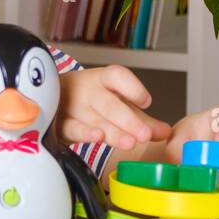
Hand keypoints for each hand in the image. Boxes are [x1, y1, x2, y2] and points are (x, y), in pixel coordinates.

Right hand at [57, 65, 172, 150]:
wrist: (51, 102)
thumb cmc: (90, 102)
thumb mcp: (118, 106)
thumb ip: (142, 121)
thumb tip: (166, 132)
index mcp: (103, 81)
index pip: (117, 76)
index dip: (132, 87)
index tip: (146, 102)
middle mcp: (87, 92)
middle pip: (108, 103)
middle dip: (128, 120)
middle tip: (144, 134)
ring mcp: (72, 107)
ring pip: (93, 119)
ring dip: (113, 132)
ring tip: (129, 142)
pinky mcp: (60, 125)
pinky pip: (71, 128)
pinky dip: (83, 133)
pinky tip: (97, 137)